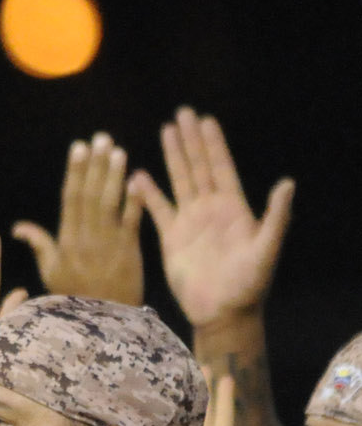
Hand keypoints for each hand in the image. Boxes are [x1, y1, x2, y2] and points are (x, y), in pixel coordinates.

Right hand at [11, 132, 144, 304]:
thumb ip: (38, 244)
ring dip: (114, 176)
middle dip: (95, 165)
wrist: (100, 322)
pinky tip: (138, 179)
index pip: (70, 199)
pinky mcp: (130, 249)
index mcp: (65, 240)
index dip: (75, 172)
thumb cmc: (72, 297)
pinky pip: (132, 221)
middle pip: (90, 195)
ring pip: (110, 203)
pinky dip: (135, 200)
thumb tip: (17, 227)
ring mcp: (109, 243)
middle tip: (100, 138)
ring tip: (117, 151)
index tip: (78, 148)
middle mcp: (85, 237)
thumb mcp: (49, 272)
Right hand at [132, 107, 292, 329]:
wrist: (223, 311)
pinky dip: (147, 194)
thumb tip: (287, 183)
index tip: (205, 120)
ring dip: (172, 157)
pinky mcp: (171, 239)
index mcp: (234, 208)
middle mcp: (211, 209)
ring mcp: (190, 222)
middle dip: (191, 140)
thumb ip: (276, 215)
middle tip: (182, 113)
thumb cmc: (250, 283)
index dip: (214, 144)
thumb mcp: (268, 247)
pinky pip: (157, 210)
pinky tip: (138, 176)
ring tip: (165, 131)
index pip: (221, 167)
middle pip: (199, 167)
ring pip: (179, 181)